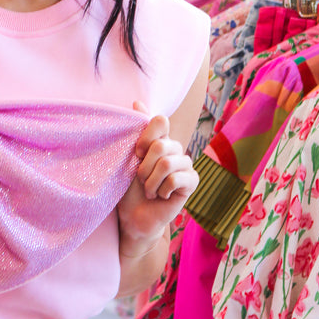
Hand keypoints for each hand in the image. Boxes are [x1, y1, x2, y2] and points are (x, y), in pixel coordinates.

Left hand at [117, 102, 198, 257]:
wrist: (133, 216)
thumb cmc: (128, 188)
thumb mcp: (126, 158)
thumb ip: (135, 132)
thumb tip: (138, 102)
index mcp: (158, 139)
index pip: (160, 121)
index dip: (146, 136)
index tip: (135, 154)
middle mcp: (174, 148)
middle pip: (162, 145)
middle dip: (144, 167)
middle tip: (140, 180)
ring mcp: (185, 164)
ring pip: (168, 162)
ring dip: (151, 181)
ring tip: (149, 191)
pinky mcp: (192, 181)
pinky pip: (177, 178)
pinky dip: (162, 190)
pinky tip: (161, 196)